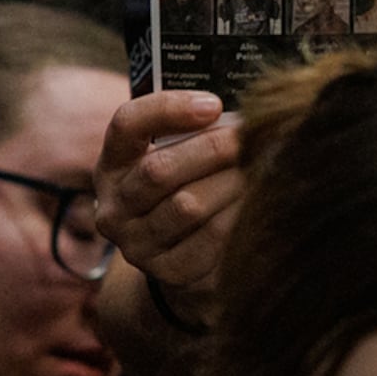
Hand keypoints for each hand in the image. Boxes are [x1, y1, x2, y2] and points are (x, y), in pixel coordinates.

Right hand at [91, 89, 246, 306]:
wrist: (183, 257)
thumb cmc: (188, 187)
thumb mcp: (176, 156)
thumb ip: (195, 131)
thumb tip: (243, 112)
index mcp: (113, 165)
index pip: (126, 125)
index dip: (168, 110)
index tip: (214, 104)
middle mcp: (115, 207)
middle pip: (159, 170)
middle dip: (213, 149)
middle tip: (253, 137)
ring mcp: (136, 244)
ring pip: (187, 206)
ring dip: (231, 182)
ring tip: (262, 166)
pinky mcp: (167, 271)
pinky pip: (209, 239)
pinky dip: (238, 215)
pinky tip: (259, 200)